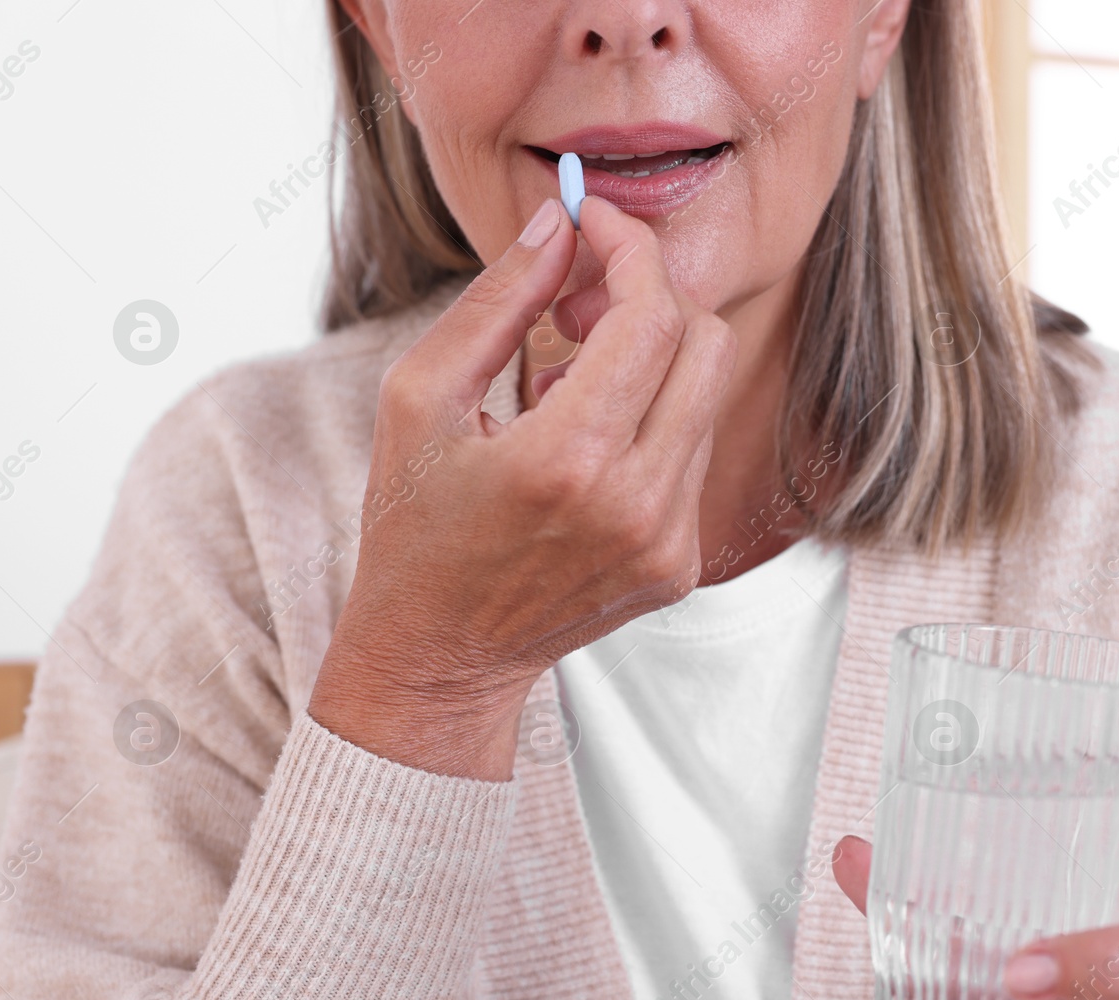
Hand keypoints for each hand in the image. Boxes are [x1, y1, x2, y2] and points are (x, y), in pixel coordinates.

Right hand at [309, 195, 736, 779]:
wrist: (438, 659)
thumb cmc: (411, 524)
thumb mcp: (420, 399)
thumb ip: (498, 302)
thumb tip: (560, 222)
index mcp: (567, 460)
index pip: (653, 316)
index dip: (631, 249)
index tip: (595, 222)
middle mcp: (638, 505)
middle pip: (706, 343)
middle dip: (651, 296)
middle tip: (579, 302)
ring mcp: (669, 542)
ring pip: (708, 395)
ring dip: (649, 360)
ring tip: (563, 383)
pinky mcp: (682, 564)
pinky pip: (694, 453)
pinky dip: (650, 421)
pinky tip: (583, 443)